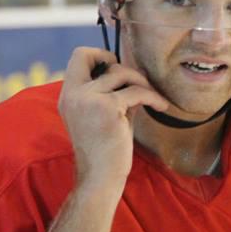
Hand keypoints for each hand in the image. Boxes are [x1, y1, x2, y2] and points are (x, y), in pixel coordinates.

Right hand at [58, 48, 169, 193]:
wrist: (100, 177)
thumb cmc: (105, 150)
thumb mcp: (104, 115)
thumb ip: (113, 93)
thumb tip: (134, 76)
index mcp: (68, 96)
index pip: (77, 57)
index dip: (99, 55)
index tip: (116, 69)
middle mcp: (74, 94)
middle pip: (88, 54)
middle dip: (115, 60)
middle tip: (136, 80)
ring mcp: (88, 98)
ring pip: (121, 72)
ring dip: (141, 82)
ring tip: (153, 98)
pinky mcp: (108, 107)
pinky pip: (138, 91)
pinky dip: (153, 97)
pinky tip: (162, 107)